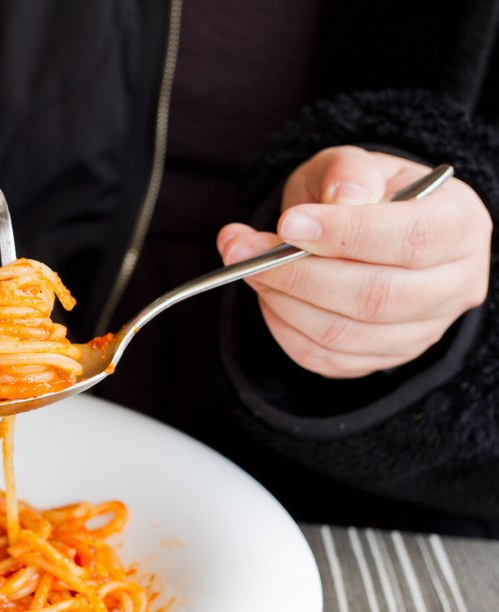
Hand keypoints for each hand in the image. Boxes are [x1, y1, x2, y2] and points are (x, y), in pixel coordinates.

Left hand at [216, 146, 491, 378]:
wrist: (363, 228)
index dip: (346, 233)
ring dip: (282, 301)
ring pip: (346, 333)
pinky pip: (326, 357)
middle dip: (297, 274)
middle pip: (376, 296)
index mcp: (459, 223)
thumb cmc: (361, 193)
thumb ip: (347, 172)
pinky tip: (268, 295)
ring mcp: (422, 329)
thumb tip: (342, 200)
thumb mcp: (353, 164)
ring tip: (247, 266)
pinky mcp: (384, 358)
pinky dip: (284, 329)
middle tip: (242, 250)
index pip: (411, 238)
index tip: (287, 223)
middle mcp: (454, 283)